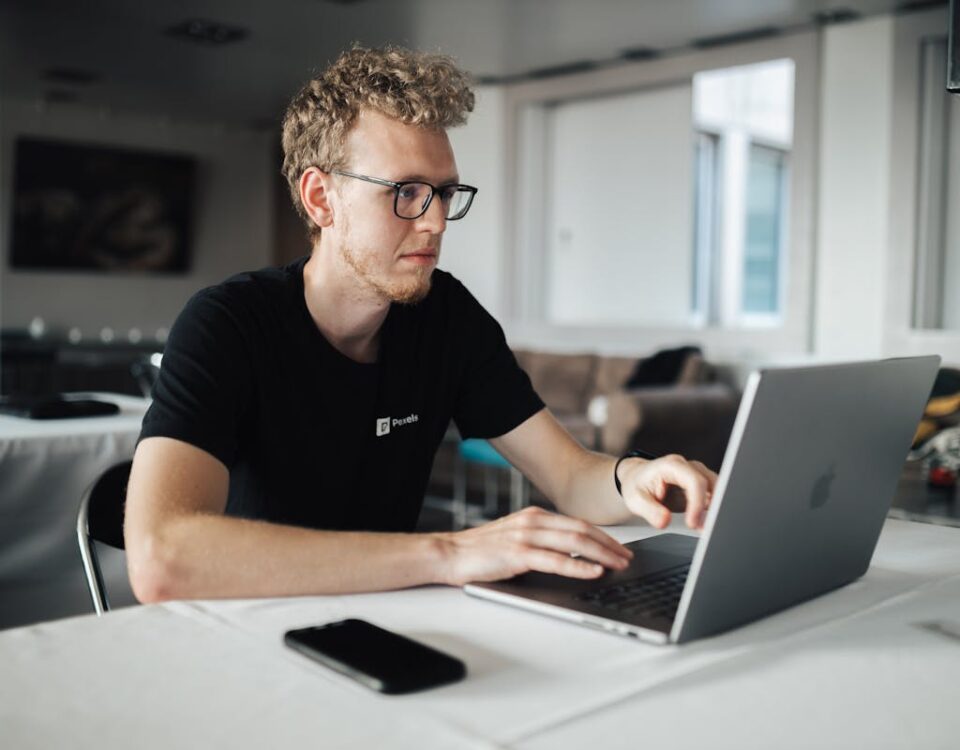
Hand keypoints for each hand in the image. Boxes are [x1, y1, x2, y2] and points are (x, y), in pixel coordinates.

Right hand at [435, 506, 633, 586]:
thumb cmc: (482, 551)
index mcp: (535, 516)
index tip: (621, 549)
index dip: (603, 536)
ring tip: (618, 566)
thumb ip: (541, 541)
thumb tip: (572, 555)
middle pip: (582, 530)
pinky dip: (578, 566)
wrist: (451, 554)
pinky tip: (593, 572)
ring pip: (574, 542)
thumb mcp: (516, 539)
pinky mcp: (518, 554)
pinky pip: (556, 560)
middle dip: (609, 545)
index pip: (578, 523)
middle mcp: (533, 521)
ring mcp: (526, 536)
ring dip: (601, 555)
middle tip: (628, 559)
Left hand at [618, 454, 718, 529]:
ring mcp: (697, 474)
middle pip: (710, 483)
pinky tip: (705, 524)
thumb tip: (664, 521)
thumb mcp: (635, 499)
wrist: (636, 479)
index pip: (693, 481)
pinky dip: (712, 511)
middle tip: (704, 529)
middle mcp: (687, 467)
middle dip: (711, 507)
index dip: (697, 503)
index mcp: (671, 465)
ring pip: (717, 489)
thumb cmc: (636, 485)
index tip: (692, 523)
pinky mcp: (701, 486)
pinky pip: (713, 496)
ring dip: (714, 510)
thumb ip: (649, 510)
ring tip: (703, 529)